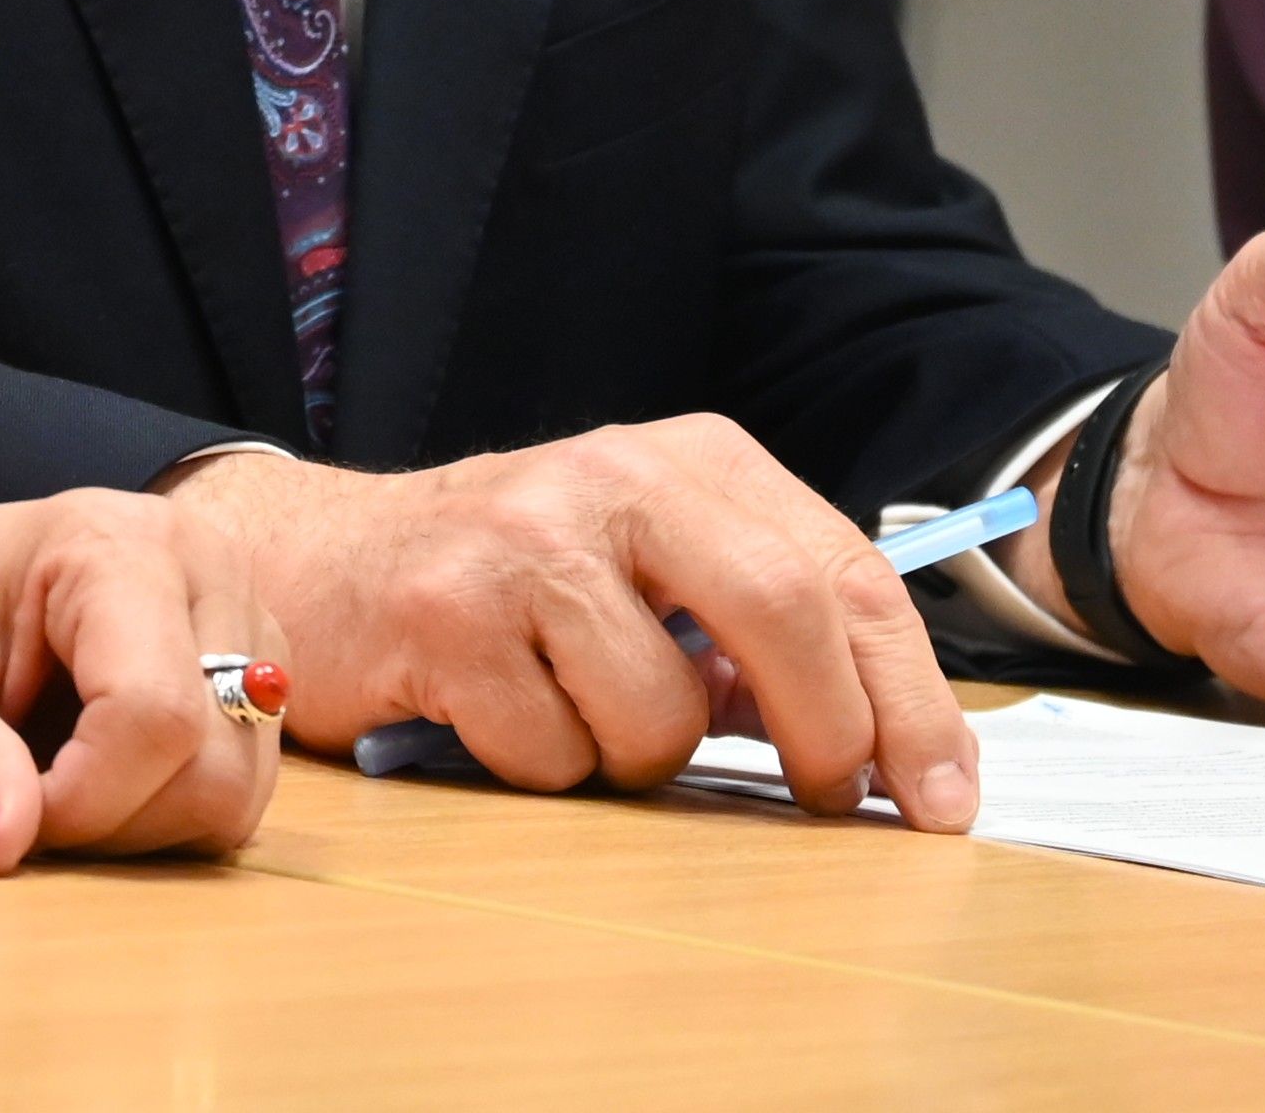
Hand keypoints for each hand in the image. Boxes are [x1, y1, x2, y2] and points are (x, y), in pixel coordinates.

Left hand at [0, 490, 284, 872]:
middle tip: (23, 793)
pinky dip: (165, 812)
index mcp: (116, 544)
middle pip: (213, 764)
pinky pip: (240, 788)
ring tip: (58, 777)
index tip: (2, 808)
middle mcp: (206, 570)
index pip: (154, 714)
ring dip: (142, 824)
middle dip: (111, 819)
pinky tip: (99, 771)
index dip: (83, 800)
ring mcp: (244, 623)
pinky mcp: (254, 677)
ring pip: (238, 789)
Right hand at [166, 421, 981, 827]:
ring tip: (576, 714)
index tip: (945, 798)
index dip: (912, 698)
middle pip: (786, 611)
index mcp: (693, 460)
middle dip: (831, 735)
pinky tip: (497, 712)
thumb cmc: (513, 584)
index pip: (844, 575)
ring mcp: (530, 537)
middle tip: (831, 804)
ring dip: (636, 760)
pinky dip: (540, 766)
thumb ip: (760, 631)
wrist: (319, 560)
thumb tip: (892, 747)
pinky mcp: (449, 610)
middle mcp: (618, 475)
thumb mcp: (653, 570)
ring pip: (662, 715)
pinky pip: (553, 755)